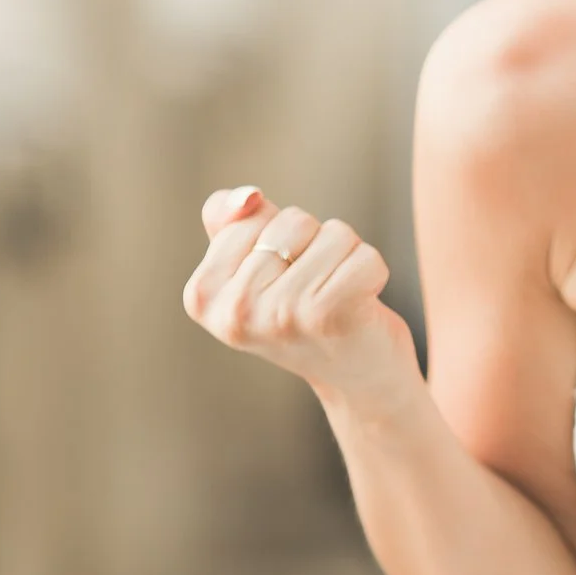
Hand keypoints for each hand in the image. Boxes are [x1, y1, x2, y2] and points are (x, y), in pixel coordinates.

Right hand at [183, 185, 419, 407]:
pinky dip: (373, 271)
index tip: (282, 279)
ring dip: (347, 257)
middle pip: (293, 220)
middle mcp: (236, 311)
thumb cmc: (305, 313)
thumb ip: (232, 224)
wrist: (356, 378)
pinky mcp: (329, 316)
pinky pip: (365, 255)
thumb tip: (247, 196)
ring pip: (334, 233)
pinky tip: (361, 306)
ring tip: (336, 298)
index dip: (280, 235)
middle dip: (314, 245)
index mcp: (202, 296)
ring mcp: (281, 316)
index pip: (251, 213)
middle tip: (314, 293)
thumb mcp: (254, 269)